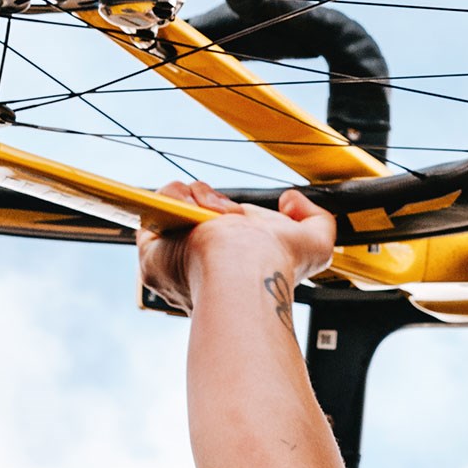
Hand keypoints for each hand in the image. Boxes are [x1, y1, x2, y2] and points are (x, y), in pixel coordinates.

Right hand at [137, 182, 335, 315]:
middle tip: (231, 216)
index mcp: (229, 264)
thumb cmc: (276, 265)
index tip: (245, 217)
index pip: (223, 227)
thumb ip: (315, 217)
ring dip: (199, 198)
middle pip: (197, 212)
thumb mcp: (315, 243)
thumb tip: (292, 199)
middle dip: (216, 203)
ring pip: (177, 205)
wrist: (244, 269)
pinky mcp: (152, 248)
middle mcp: (199, 262)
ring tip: (215, 214)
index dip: (234, 213)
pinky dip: (175, 198)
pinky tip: (197, 210)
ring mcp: (173, 255)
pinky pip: (156, 205)